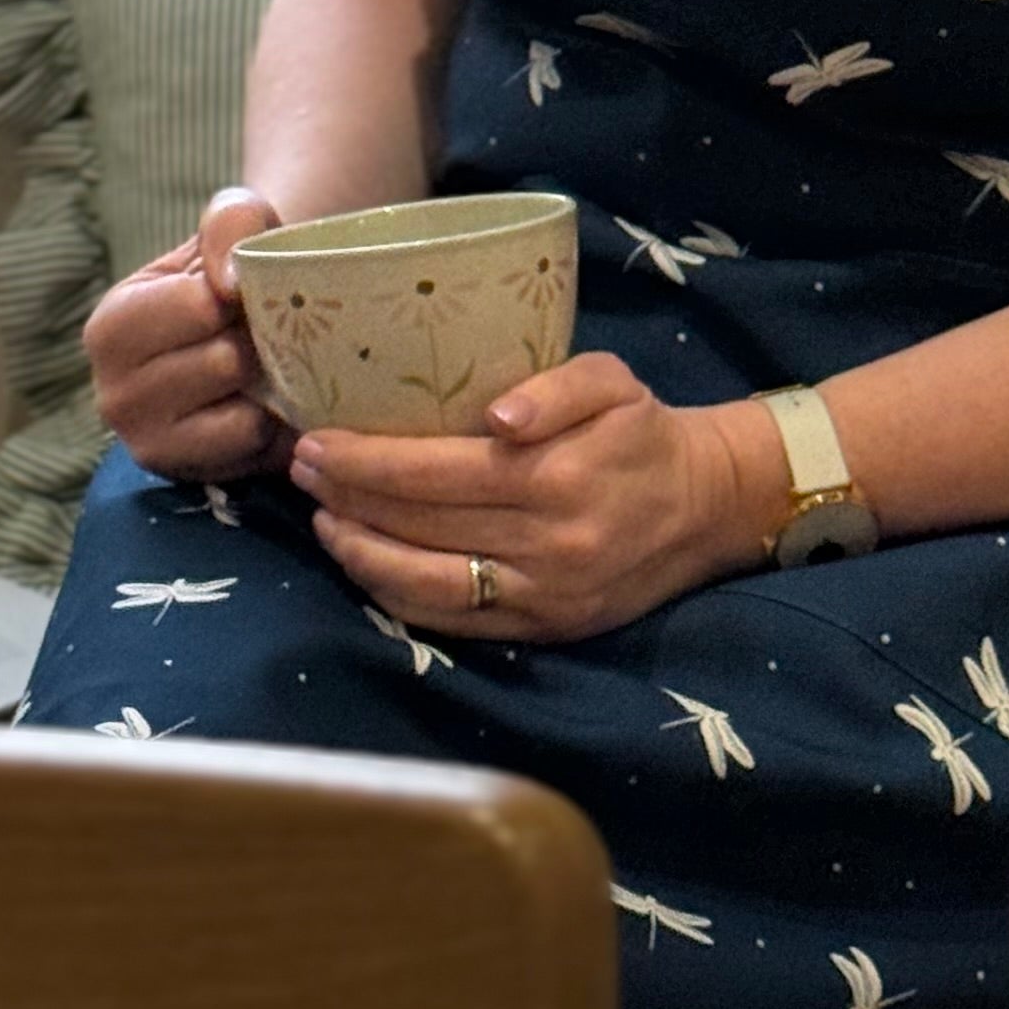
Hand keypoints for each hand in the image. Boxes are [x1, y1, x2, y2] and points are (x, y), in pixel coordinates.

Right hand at [84, 185, 290, 481]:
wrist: (250, 327)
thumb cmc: (233, 271)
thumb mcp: (232, 223)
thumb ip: (230, 225)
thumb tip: (229, 284)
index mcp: (112, 326)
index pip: (197, 307)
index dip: (239, 295)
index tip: (243, 294)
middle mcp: (113, 395)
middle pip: (223, 362)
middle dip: (256, 343)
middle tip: (258, 334)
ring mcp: (147, 444)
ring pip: (240, 410)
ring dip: (267, 385)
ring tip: (258, 367)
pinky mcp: (188, 476)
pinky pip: (252, 447)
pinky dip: (270, 423)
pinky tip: (258, 403)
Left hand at [292, 352, 762, 641]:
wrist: (708, 506)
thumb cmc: (643, 430)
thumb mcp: (612, 380)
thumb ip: (557, 386)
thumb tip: (497, 416)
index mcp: (556, 478)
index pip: (436, 474)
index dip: (367, 462)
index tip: (316, 442)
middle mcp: (546, 544)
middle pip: (419, 527)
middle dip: (348, 499)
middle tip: (299, 469)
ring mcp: (543, 596)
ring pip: (427, 586)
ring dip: (362, 556)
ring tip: (322, 521)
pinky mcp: (544, 628)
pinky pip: (455, 622)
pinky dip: (400, 597)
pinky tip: (368, 565)